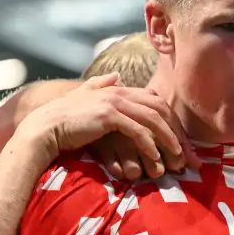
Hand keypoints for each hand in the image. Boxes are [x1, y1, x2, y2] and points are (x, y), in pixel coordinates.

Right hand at [18, 74, 197, 178]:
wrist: (46, 127)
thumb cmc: (65, 118)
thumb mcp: (85, 96)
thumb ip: (100, 84)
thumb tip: (114, 75)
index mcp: (119, 89)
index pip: (156, 102)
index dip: (172, 122)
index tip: (183, 143)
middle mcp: (119, 91)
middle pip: (160, 110)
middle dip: (177, 134)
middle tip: (188, 156)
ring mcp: (114, 103)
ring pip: (153, 120)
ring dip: (168, 140)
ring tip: (178, 159)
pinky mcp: (108, 116)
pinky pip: (137, 131)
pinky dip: (150, 145)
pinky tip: (156, 159)